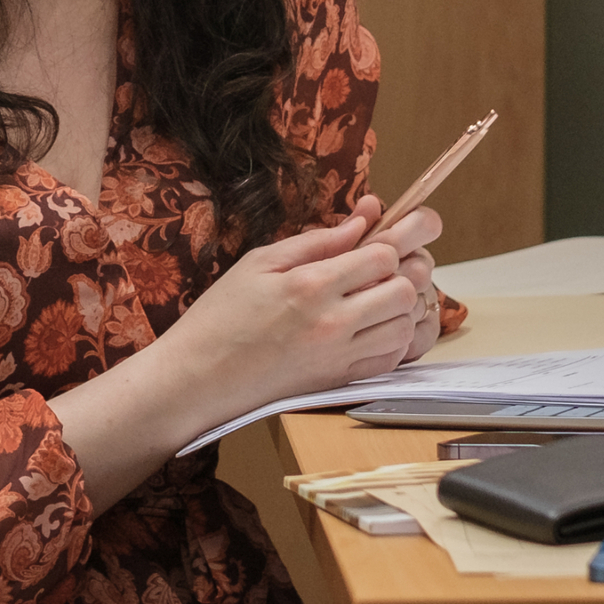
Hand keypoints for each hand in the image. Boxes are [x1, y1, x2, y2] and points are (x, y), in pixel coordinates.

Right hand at [164, 200, 446, 420]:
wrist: (199, 378)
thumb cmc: (222, 315)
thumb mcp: (260, 262)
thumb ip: (317, 241)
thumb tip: (363, 221)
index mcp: (310, 285)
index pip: (382, 256)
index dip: (388, 241)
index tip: (377, 239)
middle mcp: (332, 323)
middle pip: (403, 290)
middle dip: (401, 272)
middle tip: (382, 267)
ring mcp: (339, 357)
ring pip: (404, 325)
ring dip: (400, 306)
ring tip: (377, 296)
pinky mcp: (340, 381)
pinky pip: (392, 358)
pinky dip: (394, 338)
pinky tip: (373, 325)